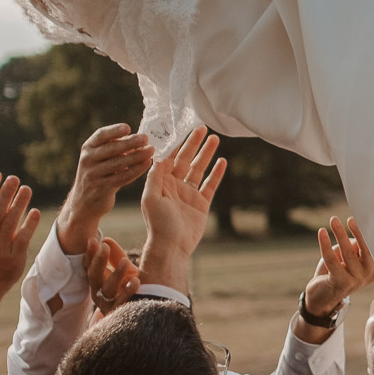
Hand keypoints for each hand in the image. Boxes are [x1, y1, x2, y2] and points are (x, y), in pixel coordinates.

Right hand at [57, 124, 151, 253]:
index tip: (128, 128)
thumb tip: (140, 138)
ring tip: (151, 150)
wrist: (84, 202)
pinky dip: (136, 170)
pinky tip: (147, 164)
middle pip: (111, 149)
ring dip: (136, 156)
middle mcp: (88, 160)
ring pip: (118, 163)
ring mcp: (93, 175)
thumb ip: (114, 148)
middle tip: (146, 138)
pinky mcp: (101, 188)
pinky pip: (122, 177)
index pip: (100, 136)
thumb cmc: (99, 174)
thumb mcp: (100, 158)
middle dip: (130, 143)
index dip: (114, 131)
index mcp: (88, 148)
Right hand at [83, 234, 139, 316]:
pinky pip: (122, 303)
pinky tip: (137, 281)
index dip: (90, 254)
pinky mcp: (118, 313)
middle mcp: (98, 293)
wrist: (139, 313)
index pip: (89, 266)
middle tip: (104, 246)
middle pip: (94, 276)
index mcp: (97, 281)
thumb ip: (116, 256)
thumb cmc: (129, 287)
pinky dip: (128, 291)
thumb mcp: (124, 270)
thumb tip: (105, 240)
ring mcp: (107, 304)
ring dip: (116, 274)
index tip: (93, 240)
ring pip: (108, 289)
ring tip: (126, 261)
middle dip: (99, 261)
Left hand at [138, 127, 225, 292]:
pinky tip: (222, 161)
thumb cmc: (158, 224)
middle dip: (193, 143)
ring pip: (199, 168)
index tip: (180, 128)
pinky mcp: (202, 203)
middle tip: (201, 127)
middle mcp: (175, 185)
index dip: (175, 143)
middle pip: (185, 159)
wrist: (172, 247)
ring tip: (215, 138)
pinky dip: (216, 173)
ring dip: (206, 153)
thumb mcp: (151, 198)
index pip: (169, 157)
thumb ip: (155, 176)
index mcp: (161, 182)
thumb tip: (159, 155)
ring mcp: (189, 194)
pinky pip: (210, 184)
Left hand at [304, 217, 373, 319]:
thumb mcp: (346, 257)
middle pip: (363, 249)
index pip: (372, 247)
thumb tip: (355, 233)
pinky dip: (326, 244)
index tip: (362, 217)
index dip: (367, 233)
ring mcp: (355, 281)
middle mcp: (367, 276)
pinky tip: (322, 233)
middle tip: (348, 218)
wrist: (321, 298)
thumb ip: (353, 246)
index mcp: (372, 269)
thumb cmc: (334, 272)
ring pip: (347, 252)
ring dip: (340, 234)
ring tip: (333, 220)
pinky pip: (332, 259)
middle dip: (356, 231)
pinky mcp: (340, 282)